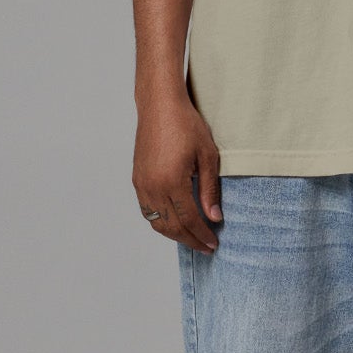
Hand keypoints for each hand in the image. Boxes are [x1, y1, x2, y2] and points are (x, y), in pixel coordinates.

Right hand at [133, 93, 222, 251]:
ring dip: (175, 235)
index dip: (203, 235)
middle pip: (172, 227)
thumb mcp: (208, 157)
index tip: (214, 244)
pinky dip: (162, 222)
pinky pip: (148, 211)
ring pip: (157, 222)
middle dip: (190, 240)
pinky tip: (175, 222)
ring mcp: (142, 184)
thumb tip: (214, 218)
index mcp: (172, 182)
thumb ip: (210, 190)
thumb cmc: (186, 125)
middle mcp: (153, 187)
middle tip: (206, 247)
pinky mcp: (137, 180)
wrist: (160, 106)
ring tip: (193, 238)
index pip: (190, 220)